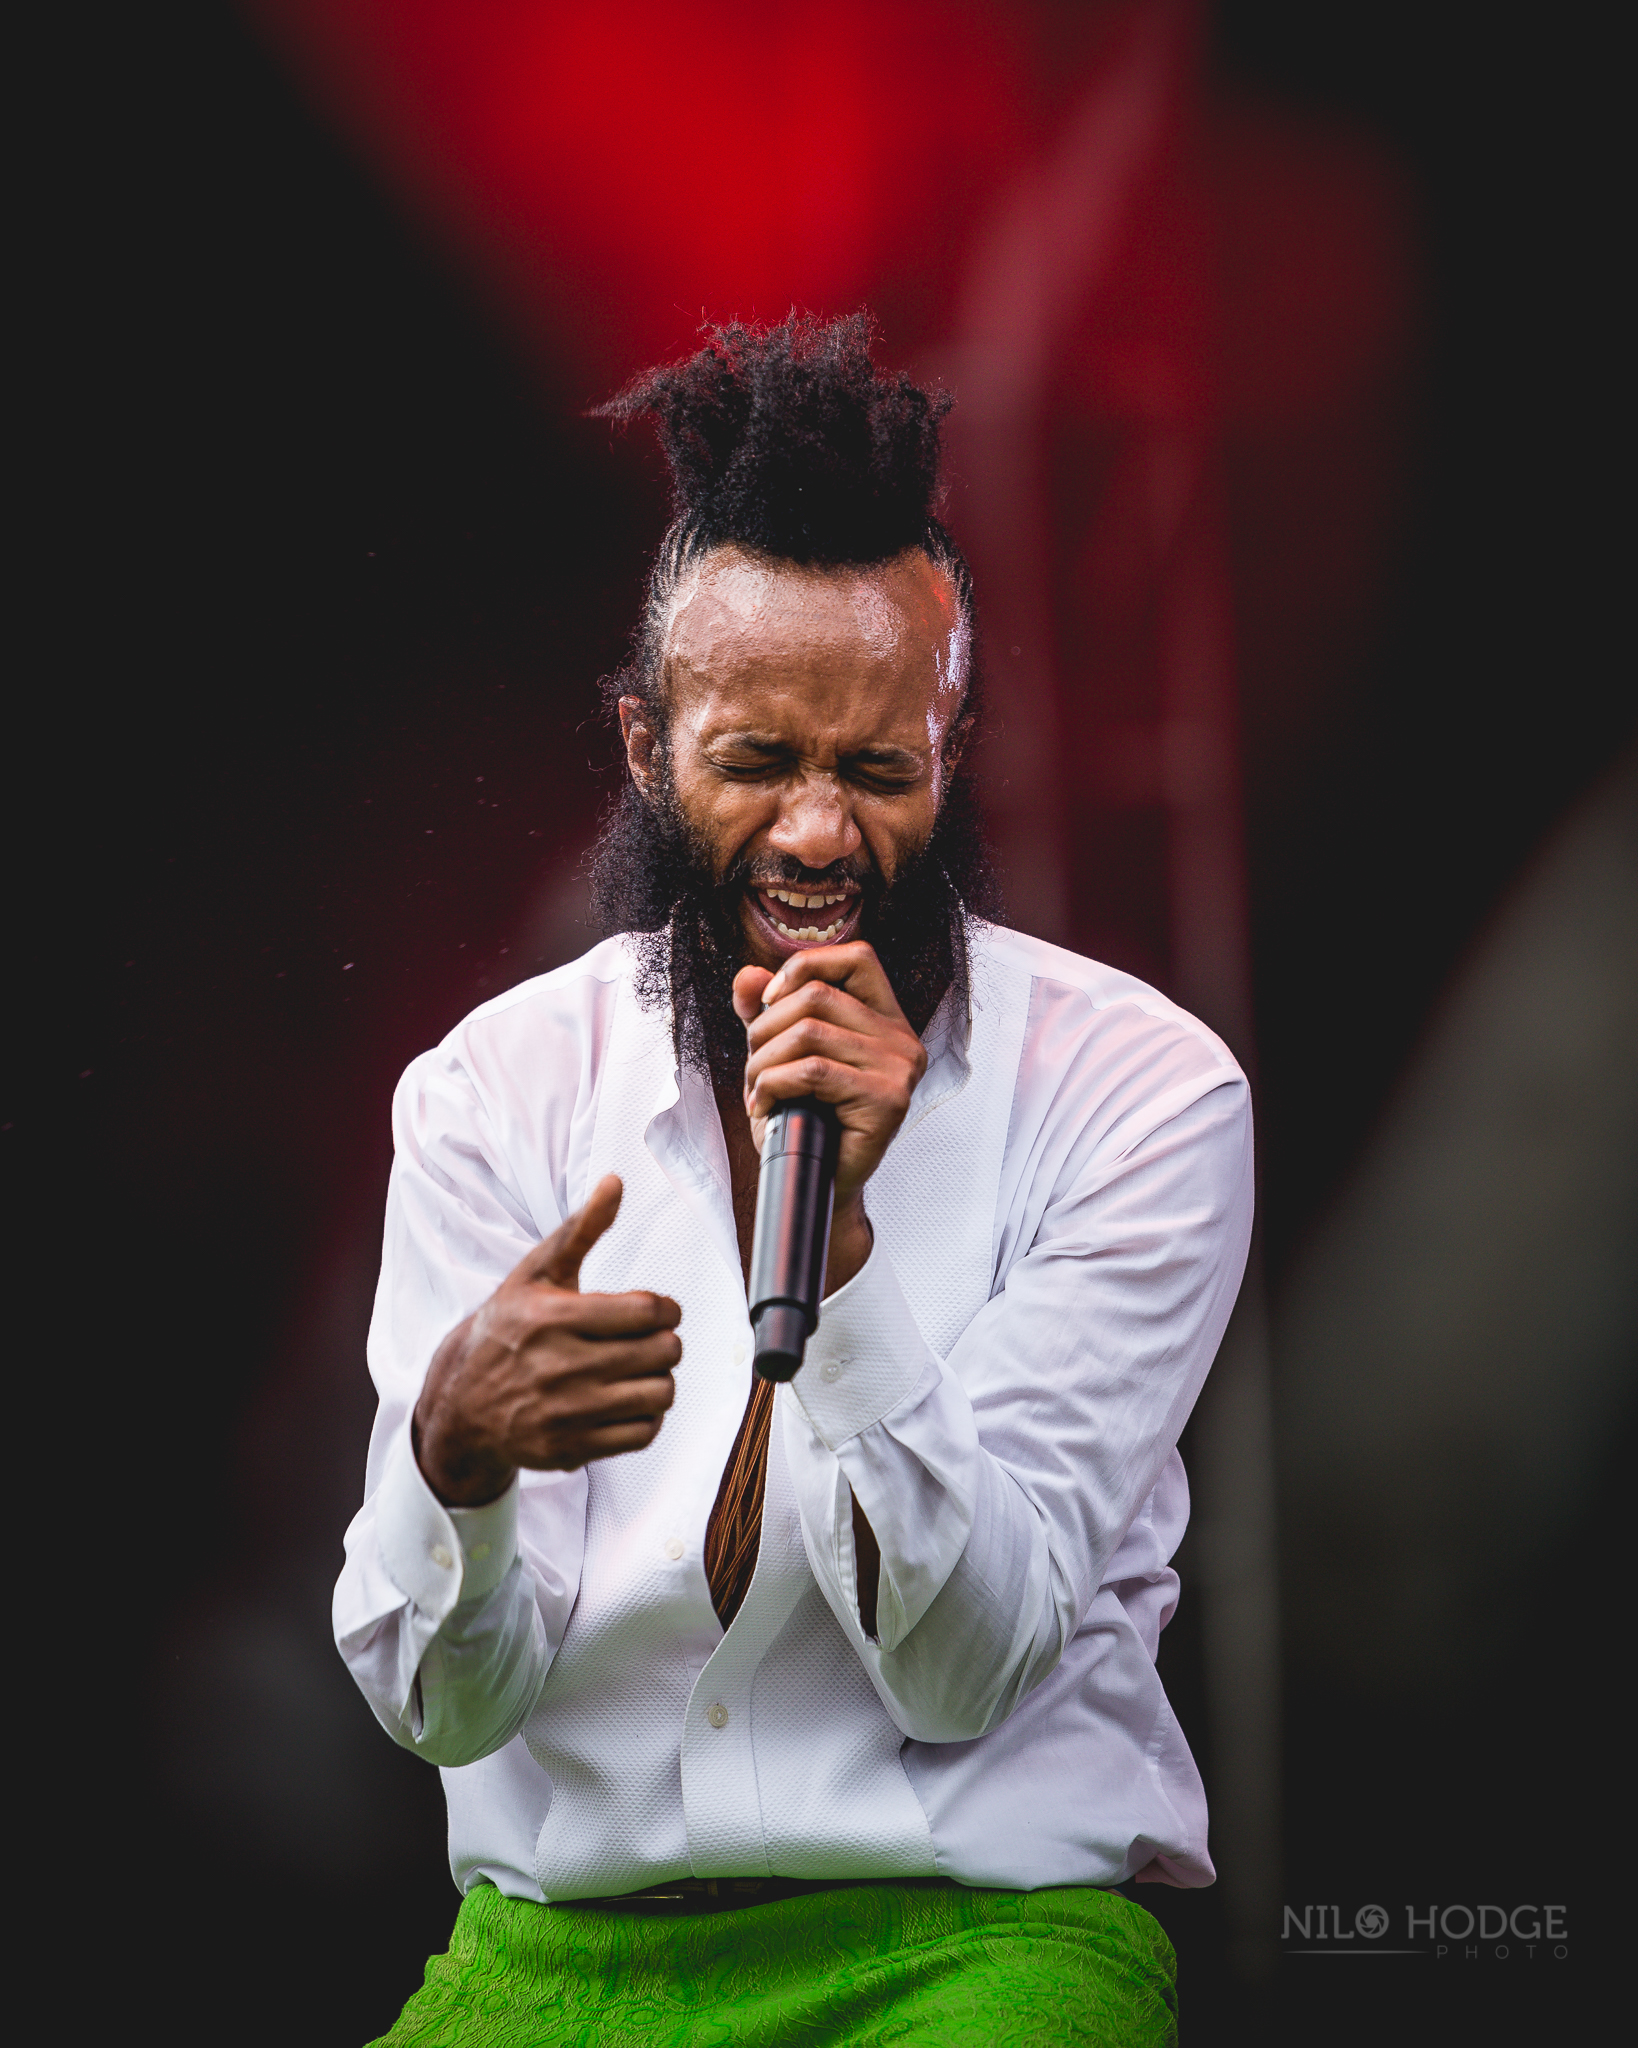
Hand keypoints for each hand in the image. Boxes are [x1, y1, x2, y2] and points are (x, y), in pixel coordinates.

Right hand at [411, 1174, 681, 1505]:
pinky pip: (644, 1433)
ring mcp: (566, 1413)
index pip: (648, 1311)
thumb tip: (614, 1183)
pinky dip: (648, 1415)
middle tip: (650, 1339)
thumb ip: (579, 1229)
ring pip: (660, 1394)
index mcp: (553, 1318)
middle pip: (662, 1352)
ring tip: (641, 1368)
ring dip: (660, 1378)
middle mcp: (560, 1367)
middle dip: (665, 1341)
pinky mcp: (571, 1449)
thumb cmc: (506, 1330)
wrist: (462, 1404)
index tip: (657, 1310)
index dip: (666, 1308)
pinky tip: (629, 1399)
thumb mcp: (534, 1275)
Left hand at [732, 942, 925, 1294]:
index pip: (858, 958)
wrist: (818, 1183)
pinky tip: (763, 1107)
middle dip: (766, 1028)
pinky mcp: (887, 1101)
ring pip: (810, 1032)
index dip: (806, 966)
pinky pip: (812, 1071)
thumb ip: (767, 1012)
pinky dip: (771, 1086)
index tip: (767, 1003)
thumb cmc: (804, 1117)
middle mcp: (903, 1040)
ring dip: (763, 1062)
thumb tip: (746, 976)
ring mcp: (901, 1070)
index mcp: (887, 1019)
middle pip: (819, 995)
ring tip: (755, 1090)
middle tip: (753, 1067)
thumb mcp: (781, 1054)